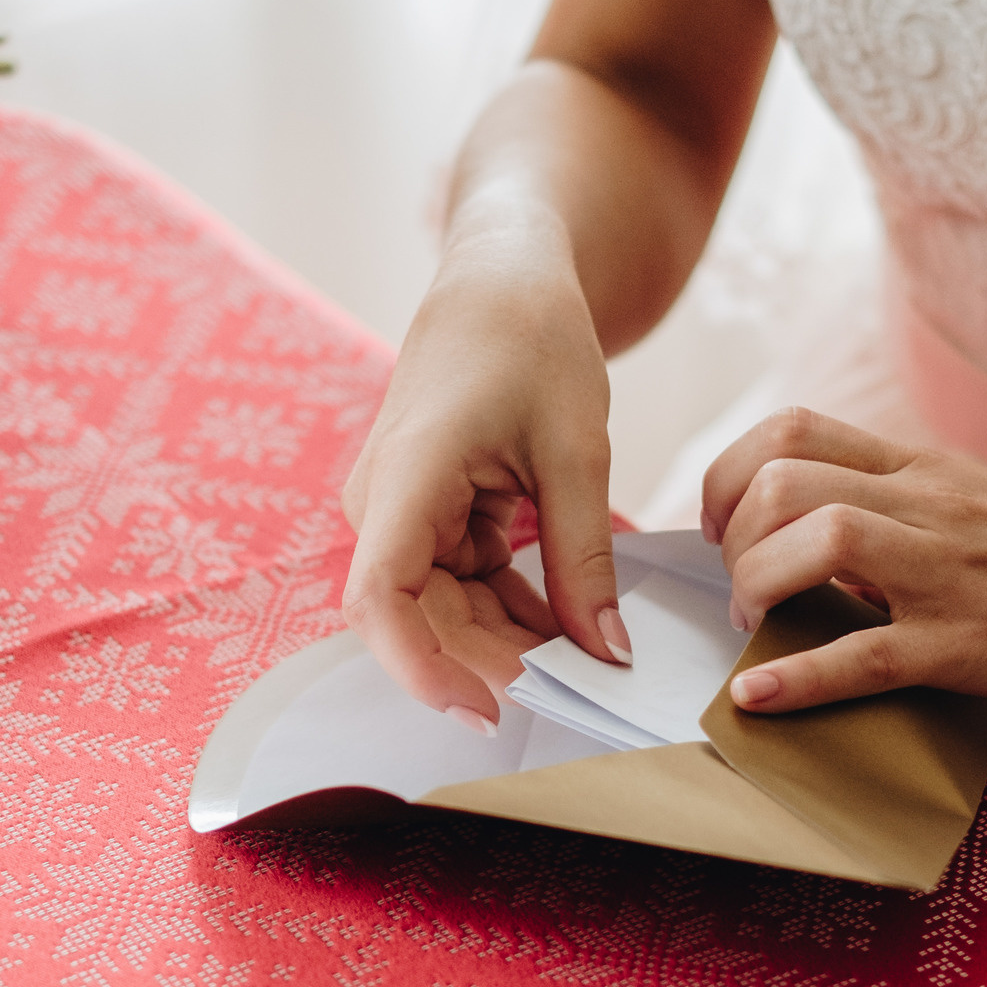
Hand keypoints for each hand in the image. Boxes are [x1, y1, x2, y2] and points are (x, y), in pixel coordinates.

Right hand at [341, 236, 628, 727]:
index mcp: (408, 476)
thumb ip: (584, 559)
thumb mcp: (576, 451)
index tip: (491, 709)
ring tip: (585, 659)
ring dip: (506, 640)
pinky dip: (509, 607)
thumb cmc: (534, 339)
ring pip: (441, 608)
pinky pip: (458, 581)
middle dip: (494, 663)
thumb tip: (608, 656)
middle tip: (582, 693)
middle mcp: (384, 503)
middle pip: (420, 617)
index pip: (379, 599)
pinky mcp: (425, 513)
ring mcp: (400, 511)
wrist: (504, 277)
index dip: (422, 669)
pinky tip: (566, 622)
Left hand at [701, 410, 986, 712]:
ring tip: (755, 632)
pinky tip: (758, 699)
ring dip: (757, 591)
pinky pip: (864, 656)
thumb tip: (820, 554)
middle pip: (782, 479)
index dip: (729, 473)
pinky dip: (797, 680)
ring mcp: (950, 574)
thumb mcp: (986, 505)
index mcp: (925, 468)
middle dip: (731, 536)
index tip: (722, 527)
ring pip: (815, 543)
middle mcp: (929, 506)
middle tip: (736, 590)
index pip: (792, 428)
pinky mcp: (973, 646)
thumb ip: (906, 513)